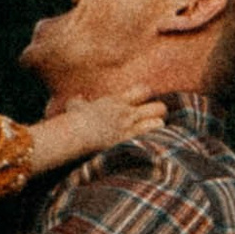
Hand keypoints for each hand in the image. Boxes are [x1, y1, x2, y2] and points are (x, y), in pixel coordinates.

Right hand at [42, 93, 168, 162]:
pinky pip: (152, 135)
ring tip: (154, 132)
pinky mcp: (129, 140)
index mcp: (118, 101)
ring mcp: (130, 127)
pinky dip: (156, 139)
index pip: (144, 90)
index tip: (145, 103)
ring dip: (158, 127)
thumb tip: (77, 99)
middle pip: (158, 106)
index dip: (149, 96)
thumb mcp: (75, 106)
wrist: (75, 133)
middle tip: (153, 120)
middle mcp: (128, 112)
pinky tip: (152, 143)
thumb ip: (79, 101)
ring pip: (159, 120)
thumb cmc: (74, 120)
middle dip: (159, 113)